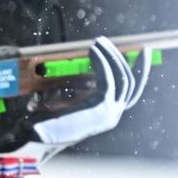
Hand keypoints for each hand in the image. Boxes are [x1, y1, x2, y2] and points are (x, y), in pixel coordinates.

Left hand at [27, 37, 151, 149]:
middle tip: (107, 40)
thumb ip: (79, 86)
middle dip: (124, 58)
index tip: (141, 51)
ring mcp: (109, 114)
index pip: (131, 91)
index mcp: (106, 115)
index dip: (140, 71)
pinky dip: (102, 62)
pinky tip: (92, 51)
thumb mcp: (67, 99)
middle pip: (130, 83)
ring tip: (98, 42)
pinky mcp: (101, 108)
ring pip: (123, 79)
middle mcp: (112, 116)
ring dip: (112, 56)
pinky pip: (108, 80)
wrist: (36, 136)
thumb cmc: (46, 119)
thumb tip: (85, 65)